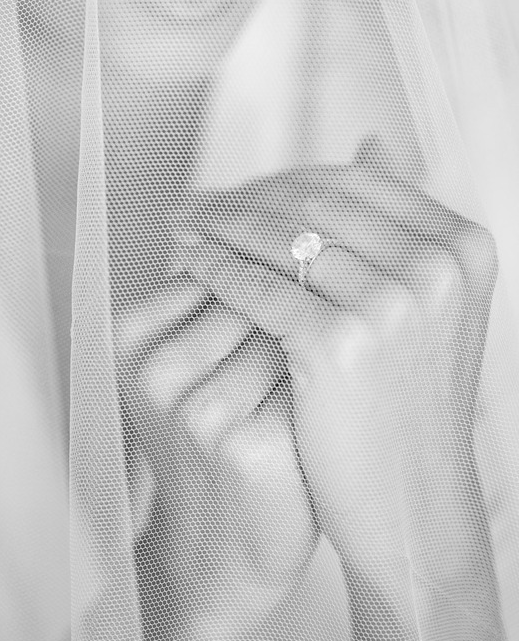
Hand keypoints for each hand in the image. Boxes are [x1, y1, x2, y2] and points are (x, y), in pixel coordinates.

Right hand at [114, 279, 318, 640]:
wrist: (221, 544)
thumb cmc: (217, 434)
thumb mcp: (190, 357)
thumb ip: (211, 287)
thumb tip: (268, 201)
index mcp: (128, 334)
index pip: (213, 260)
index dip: (263, 268)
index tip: (287, 285)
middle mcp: (156, 370)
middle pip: (250, 290)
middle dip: (291, 298)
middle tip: (313, 322)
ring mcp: (198, 411)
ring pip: (282, 329)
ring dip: (313, 335)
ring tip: (321, 362)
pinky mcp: (246, 448)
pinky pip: (307, 380)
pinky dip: (326, 380)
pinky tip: (331, 398)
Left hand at [174, 161, 507, 640]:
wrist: (411, 501)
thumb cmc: (405, 400)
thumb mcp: (423, 300)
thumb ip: (398, 222)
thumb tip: (372, 139)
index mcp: (462, 244)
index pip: (353, 182)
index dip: (284, 180)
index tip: (235, 190)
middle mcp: (438, 265)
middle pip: (314, 202)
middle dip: (243, 198)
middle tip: (191, 203)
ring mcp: (395, 303)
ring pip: (281, 237)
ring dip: (218, 224)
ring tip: (178, 224)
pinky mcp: (343, 343)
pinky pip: (258, 286)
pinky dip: (213, 268)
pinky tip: (184, 262)